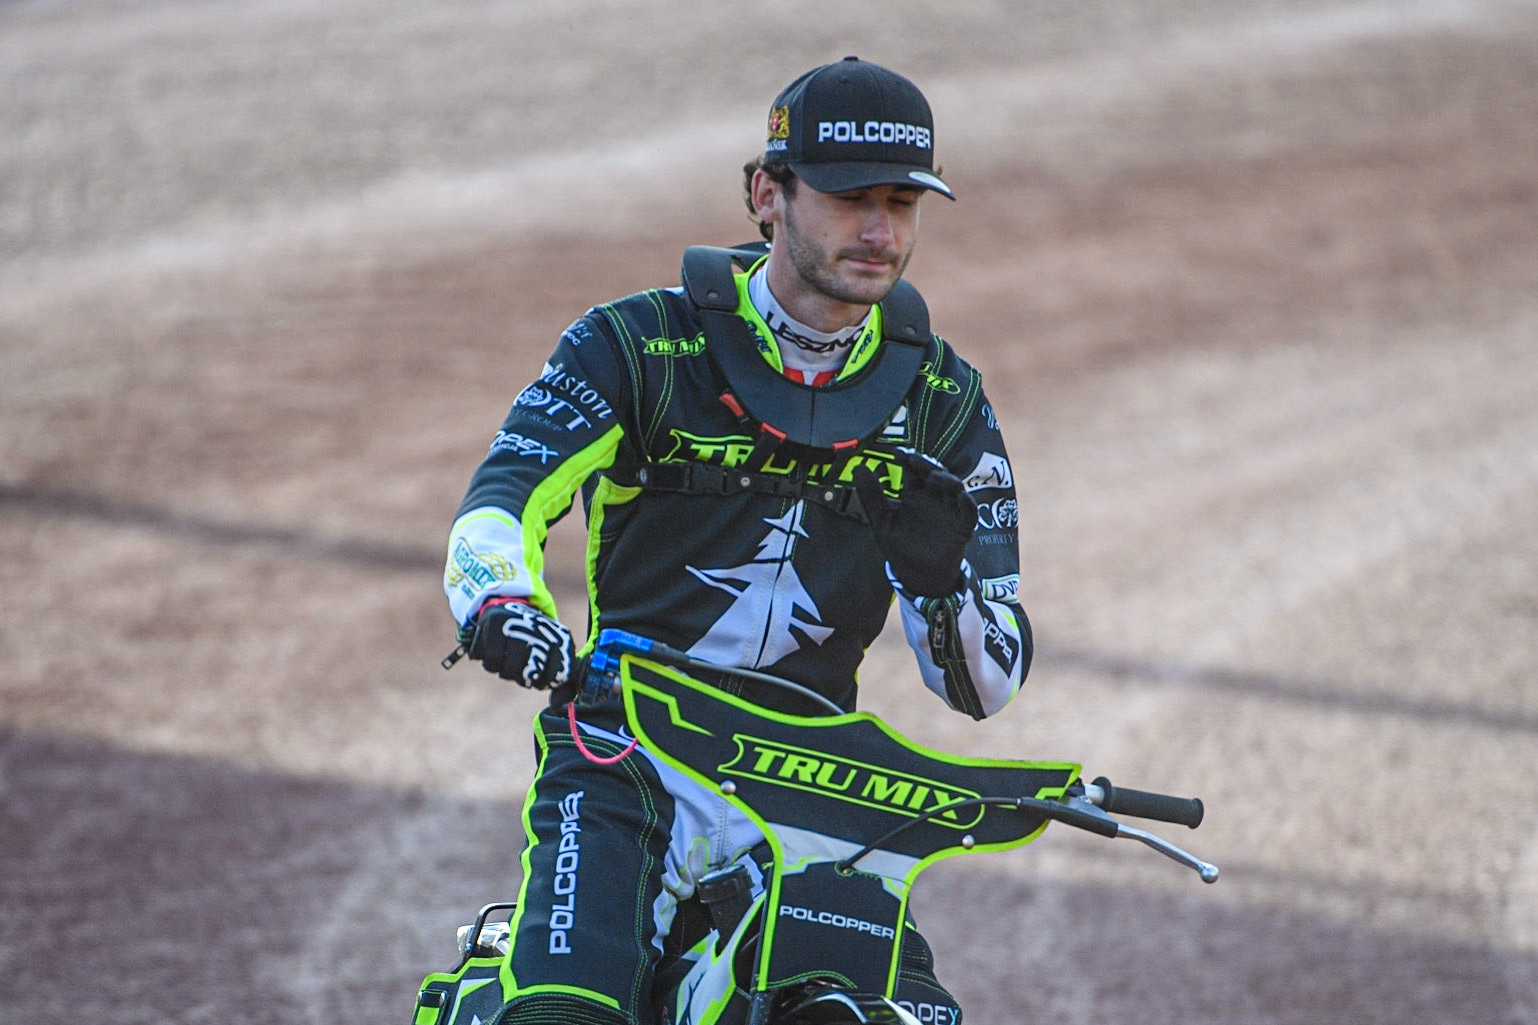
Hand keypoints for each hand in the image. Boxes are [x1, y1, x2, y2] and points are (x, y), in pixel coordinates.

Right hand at [466, 599, 573, 689]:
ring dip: (501, 666)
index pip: (555, 673)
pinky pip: (482, 656)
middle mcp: (536, 629)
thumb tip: (557, 705)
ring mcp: (512, 625)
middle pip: (524, 674)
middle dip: (521, 675)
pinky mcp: (489, 623)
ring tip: (507, 654)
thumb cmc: (533, 638)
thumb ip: (559, 683)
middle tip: (521, 667)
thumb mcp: (552, 655)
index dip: (544, 681)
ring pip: (500, 668)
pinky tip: (493, 645)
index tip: (539, 678)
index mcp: (559, 637)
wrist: (509, 601)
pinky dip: (484, 655)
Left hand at [852, 450, 976, 597]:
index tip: (898, 453)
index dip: (908, 458)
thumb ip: (872, 496)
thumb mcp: (882, 521)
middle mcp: (933, 498)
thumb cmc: (900, 547)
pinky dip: (968, 504)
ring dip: (947, 479)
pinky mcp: (961, 528)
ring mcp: (948, 512)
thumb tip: (859, 468)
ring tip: (935, 477)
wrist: (916, 576)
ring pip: (954, 488)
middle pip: (935, 473)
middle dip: (927, 464)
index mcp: (914, 494)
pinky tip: (963, 497)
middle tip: (915, 460)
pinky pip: (969, 514)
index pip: (913, 469)